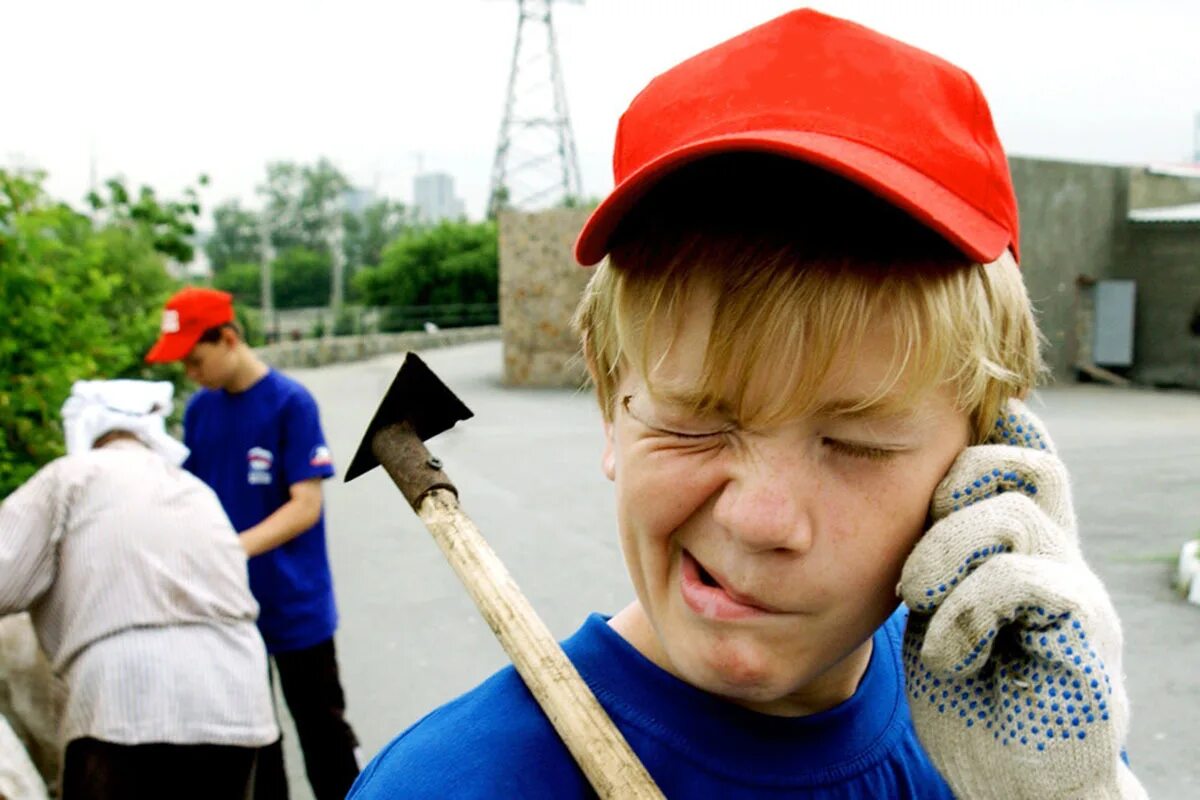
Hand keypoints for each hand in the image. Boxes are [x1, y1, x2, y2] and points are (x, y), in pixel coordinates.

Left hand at [898, 399, 1145, 799]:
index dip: (1002, 428)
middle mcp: (1059, 561)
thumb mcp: (939, 611)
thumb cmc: (972, 696)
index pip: (1025, 463)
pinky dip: (966, 610)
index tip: (969, 414)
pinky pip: (1021, 580)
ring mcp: (1077, 595)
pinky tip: (953, 653)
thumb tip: (917, 498)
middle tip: (918, 550)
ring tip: (920, 601)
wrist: (1012, 781)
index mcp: (1024, 549)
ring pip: (1013, 516)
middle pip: (1029, 466)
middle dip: (957, 482)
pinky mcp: (1081, 639)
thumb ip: (939, 556)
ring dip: (944, 553)